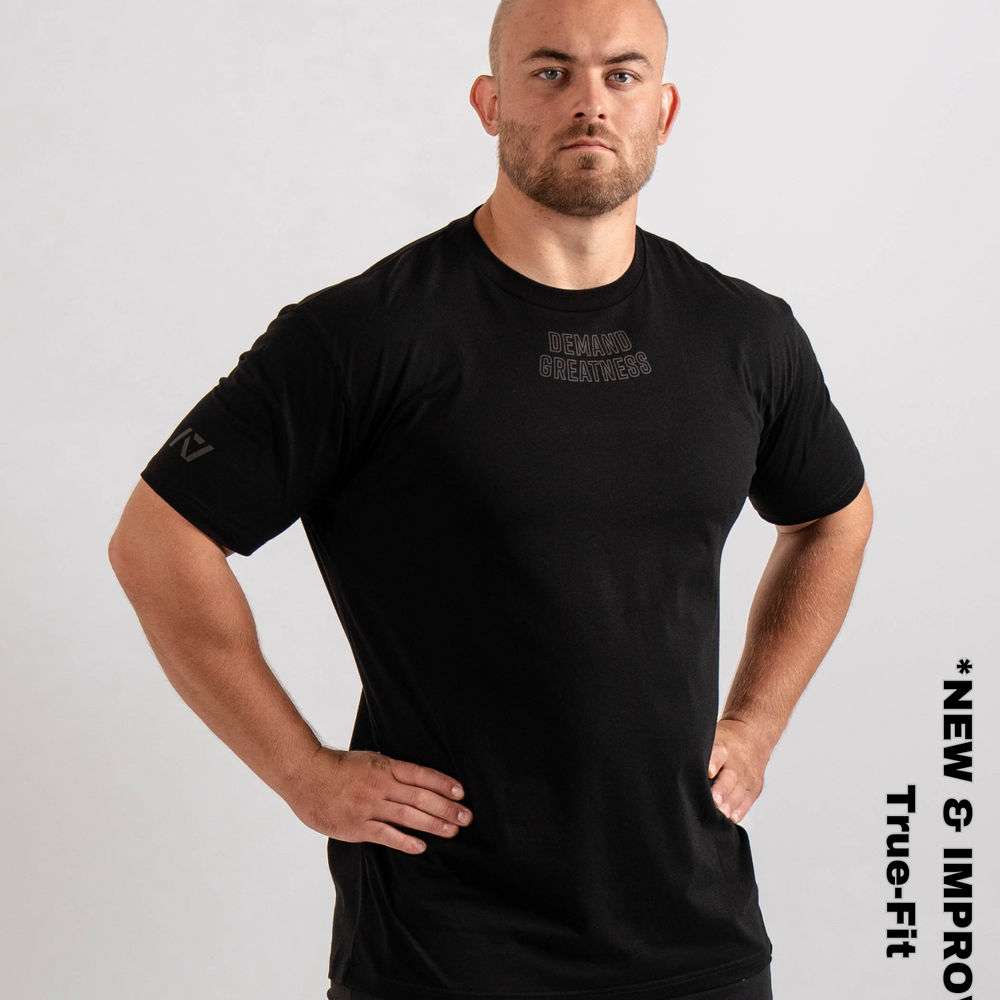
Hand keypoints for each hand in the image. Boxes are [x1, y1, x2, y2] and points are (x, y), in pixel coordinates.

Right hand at [283, 747, 472, 853]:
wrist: (305, 775)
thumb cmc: (336, 766)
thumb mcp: (368, 759)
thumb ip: (389, 769)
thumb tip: (412, 777)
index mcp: (385, 767)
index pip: (422, 775)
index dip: (444, 784)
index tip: (461, 793)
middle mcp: (381, 786)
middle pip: (421, 797)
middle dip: (447, 808)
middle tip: (466, 817)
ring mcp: (369, 806)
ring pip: (409, 816)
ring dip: (434, 824)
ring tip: (453, 830)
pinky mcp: (357, 826)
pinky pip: (386, 834)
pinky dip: (405, 841)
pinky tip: (421, 846)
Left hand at [707, 719, 770, 823]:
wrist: (752, 738)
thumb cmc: (724, 742)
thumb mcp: (712, 738)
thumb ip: (697, 750)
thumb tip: (671, 758)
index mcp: (723, 748)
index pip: (718, 754)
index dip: (714, 762)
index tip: (709, 771)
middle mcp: (735, 764)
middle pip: (729, 778)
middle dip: (722, 790)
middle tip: (714, 800)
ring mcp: (745, 777)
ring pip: (738, 791)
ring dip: (730, 803)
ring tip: (723, 812)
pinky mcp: (753, 788)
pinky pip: (747, 800)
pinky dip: (741, 810)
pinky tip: (733, 818)